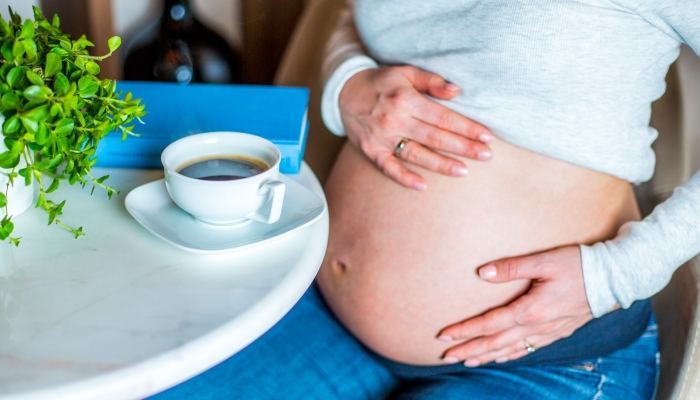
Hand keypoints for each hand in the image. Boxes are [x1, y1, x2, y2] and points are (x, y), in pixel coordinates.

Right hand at [339, 65, 493, 190]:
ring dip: (441, 164)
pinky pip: (389, 168)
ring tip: (463, 171)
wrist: (344, 91)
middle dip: (463, 147)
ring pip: (416, 154)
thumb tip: (457, 91)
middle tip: (486, 155)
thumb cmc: (382, 82)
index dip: (466, 127)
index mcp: (405, 99)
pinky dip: (404, 178)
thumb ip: (431, 80)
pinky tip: (423, 186)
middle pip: (435, 137)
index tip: (487, 136)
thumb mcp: (406, 72)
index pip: (443, 117)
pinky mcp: (372, 151)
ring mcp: (382, 138)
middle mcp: (394, 120)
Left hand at [437, 246, 593, 366]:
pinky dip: (510, 355)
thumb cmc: (578, 265)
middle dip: (468, 351)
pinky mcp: (558, 332)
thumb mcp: (543, 261)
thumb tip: (481, 273)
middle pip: (494, 343)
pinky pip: (528, 349)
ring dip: (485, 356)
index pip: (488, 324)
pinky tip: (500, 358)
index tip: (444, 335)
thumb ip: (511, 267)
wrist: (614, 278)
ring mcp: (548, 332)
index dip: (464, 331)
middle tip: (445, 357)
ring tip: (466, 362)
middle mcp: (537, 327)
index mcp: (529, 310)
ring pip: (510, 350)